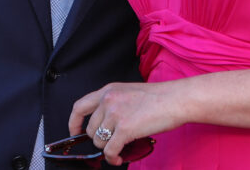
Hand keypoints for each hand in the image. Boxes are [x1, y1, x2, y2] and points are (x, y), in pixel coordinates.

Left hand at [69, 82, 183, 165]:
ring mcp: (115, 115)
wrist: (175, 99)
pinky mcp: (124, 129)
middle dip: (100, 139)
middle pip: (91, 129)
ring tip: (119, 149)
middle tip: (112, 142)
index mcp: (108, 91)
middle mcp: (108, 101)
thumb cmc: (158, 98)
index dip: (74, 122)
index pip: (80, 106)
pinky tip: (119, 158)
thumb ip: (113, 104)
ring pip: (99, 141)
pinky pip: (109, 151)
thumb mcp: (128, 93)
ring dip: (108, 148)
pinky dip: (112, 158)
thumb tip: (105, 125)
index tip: (76, 132)